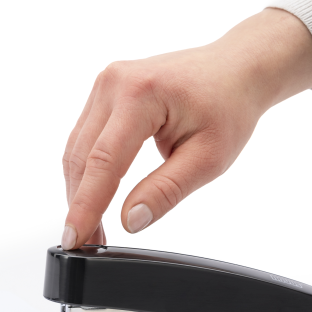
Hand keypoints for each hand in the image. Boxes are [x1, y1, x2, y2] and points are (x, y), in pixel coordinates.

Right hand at [61, 8, 311, 248]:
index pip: (103, 161)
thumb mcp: (207, 159)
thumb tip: (130, 220)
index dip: (86, 206)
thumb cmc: (229, 107)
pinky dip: (87, 169)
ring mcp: (106, 83)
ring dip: (80, 189)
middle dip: (80, 203)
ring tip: (91, 226)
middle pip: (83, 156)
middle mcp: (115, 82)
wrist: (236, 69)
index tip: (75, 239)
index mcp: (140, 94)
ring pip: (78, 148)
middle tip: (85, 242)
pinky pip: (86, 136)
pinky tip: (94, 195)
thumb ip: (166, 190)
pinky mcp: (106, 91)